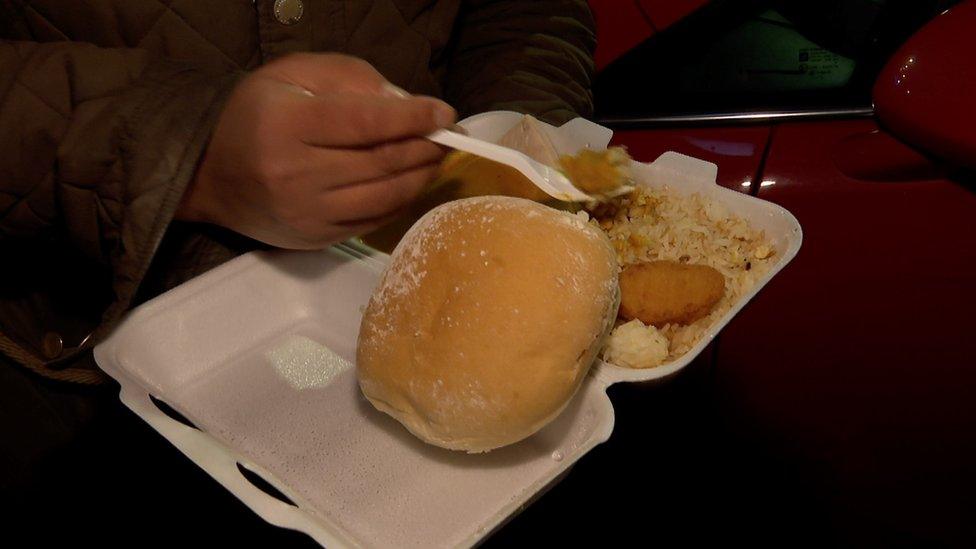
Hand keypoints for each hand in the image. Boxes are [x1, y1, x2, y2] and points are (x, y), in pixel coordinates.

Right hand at [178, 53, 455, 248]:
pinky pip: (374, 221)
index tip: (444, 113)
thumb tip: (407, 104)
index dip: (412, 118)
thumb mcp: (293, 75)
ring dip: (421, 176)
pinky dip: (401, 200)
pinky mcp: (315, 239)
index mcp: (289, 126)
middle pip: (382, 163)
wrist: (209, 175)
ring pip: (385, 197)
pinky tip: (411, 181)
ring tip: (436, 157)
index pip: (366, 123)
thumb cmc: (256, 114)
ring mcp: (307, 214)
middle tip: (451, 136)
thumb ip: (351, 80)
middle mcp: (297, 175)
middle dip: (426, 147)